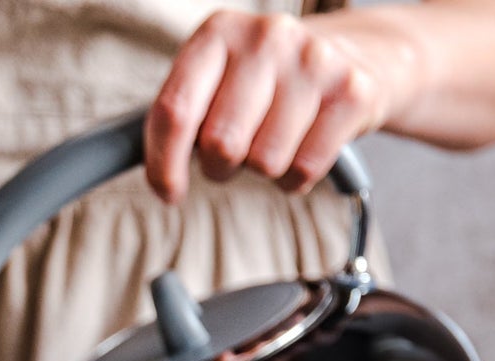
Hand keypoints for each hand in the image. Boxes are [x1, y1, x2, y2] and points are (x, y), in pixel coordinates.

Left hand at [145, 12, 396, 203]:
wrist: (356, 58)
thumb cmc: (266, 82)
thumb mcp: (216, 79)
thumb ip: (178, 114)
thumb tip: (138, 169)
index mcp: (217, 33)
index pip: (174, 111)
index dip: (164, 163)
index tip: (167, 192)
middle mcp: (266, 37)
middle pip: (220, 144)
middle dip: (220, 166)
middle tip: (232, 155)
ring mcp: (313, 60)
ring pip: (264, 162)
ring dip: (262, 170)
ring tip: (273, 142)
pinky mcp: (352, 91)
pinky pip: (304, 169)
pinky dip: (295, 178)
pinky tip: (301, 150)